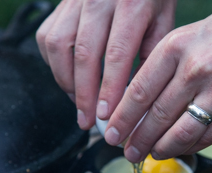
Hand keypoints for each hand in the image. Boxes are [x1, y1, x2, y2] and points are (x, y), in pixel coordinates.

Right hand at [36, 0, 176, 129]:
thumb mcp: (163, 19)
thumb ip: (151, 54)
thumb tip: (137, 95)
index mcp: (131, 4)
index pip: (116, 54)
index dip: (109, 89)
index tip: (107, 115)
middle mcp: (98, 0)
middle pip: (84, 55)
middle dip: (84, 95)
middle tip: (88, 120)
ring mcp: (75, 0)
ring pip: (58, 46)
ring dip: (66, 81)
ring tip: (78, 103)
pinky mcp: (61, 3)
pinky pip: (47, 37)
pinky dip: (53, 63)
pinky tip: (68, 78)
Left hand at [103, 0, 211, 162]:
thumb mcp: (193, 35)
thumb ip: (169, 66)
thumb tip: (143, 102)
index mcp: (177, 46)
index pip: (138, 92)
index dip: (121, 119)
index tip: (112, 133)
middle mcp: (196, 69)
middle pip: (156, 116)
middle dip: (137, 140)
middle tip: (127, 151)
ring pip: (181, 132)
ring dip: (161, 149)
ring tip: (152, 155)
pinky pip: (209, 136)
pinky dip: (191, 147)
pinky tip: (181, 150)